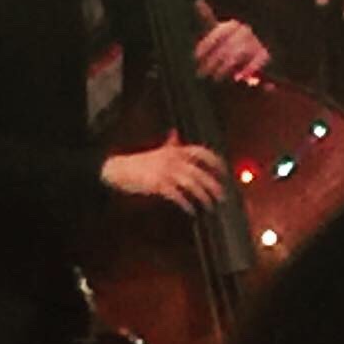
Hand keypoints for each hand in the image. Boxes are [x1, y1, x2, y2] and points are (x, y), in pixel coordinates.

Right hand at [100, 129, 226, 213]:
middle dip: (213, 184)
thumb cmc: (139, 162)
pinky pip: (177, 195)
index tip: (224, 170)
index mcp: (175, 151)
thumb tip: (175, 133)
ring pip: (191, 184)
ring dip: (203, 196)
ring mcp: (166, 171)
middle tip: (222, 194)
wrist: (118, 169)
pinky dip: (185, 204)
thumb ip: (170, 144)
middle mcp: (173, 159)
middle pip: (199, 171)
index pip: (200, 152)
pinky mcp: (158, 184)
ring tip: (210, 205)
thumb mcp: (156, 152)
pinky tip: (191, 210)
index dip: (215, 160)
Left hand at [194, 1, 269, 80]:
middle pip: (225, 46)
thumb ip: (210, 18)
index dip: (205, 45)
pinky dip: (247, 69)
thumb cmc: (235, 38)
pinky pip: (256, 61)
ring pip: (238, 54)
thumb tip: (197, 1)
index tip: (195, 57)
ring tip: (215, 77)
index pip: (218, 33)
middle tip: (201, 73)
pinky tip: (238, 77)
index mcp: (233, 24)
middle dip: (212, 61)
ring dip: (225, 68)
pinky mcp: (266, 53)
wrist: (265, 40)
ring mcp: (257, 41)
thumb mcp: (223, 28)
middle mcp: (246, 30)